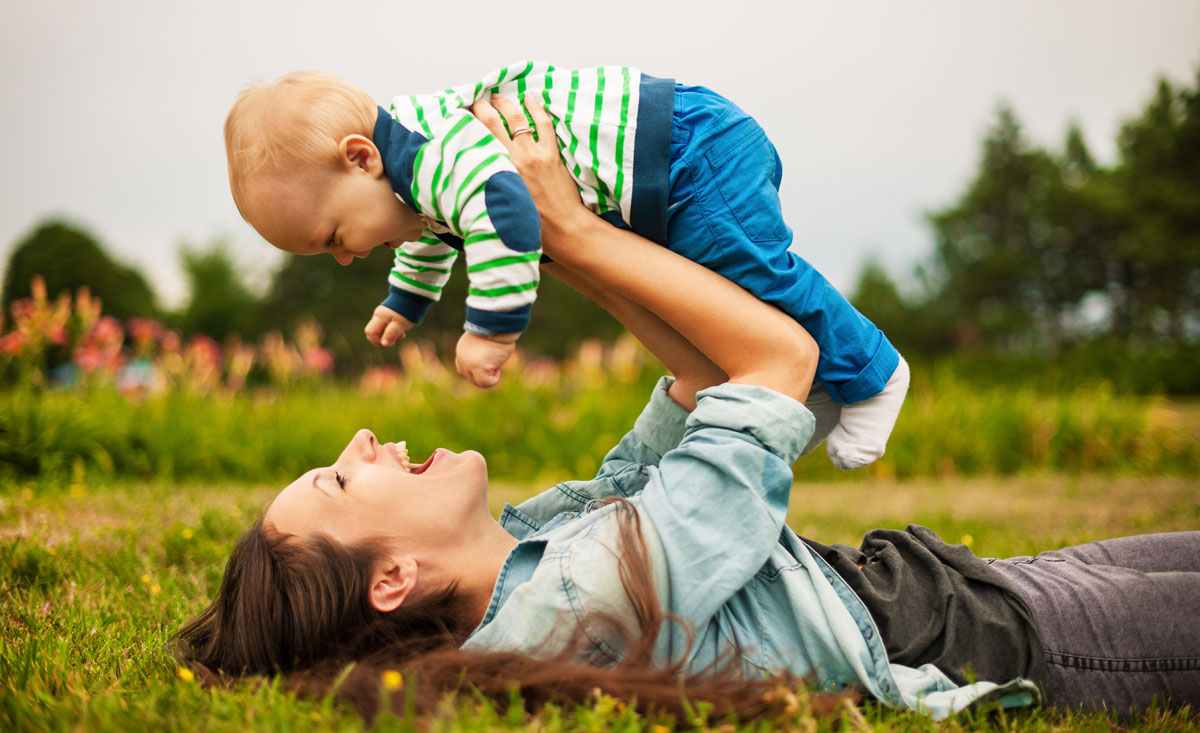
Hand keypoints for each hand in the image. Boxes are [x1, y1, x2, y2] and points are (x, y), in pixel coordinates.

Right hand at [364, 306, 415, 347]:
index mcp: (379, 317)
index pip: (370, 332)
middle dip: (384, 340)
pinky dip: (393, 334)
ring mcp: (383, 318)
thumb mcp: (400, 324)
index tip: (391, 341)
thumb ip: (391, 333)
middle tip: (397, 338)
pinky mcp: (389, 319)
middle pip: (373, 334)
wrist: (414, 298)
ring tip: (402, 334)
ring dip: (390, 338)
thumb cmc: (406, 311)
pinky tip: (401, 331)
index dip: (378, 341)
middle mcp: (378, 317)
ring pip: (381, 333)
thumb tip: (384, 344)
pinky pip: (386, 330)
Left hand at [455, 331, 517, 388]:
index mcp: (462, 351)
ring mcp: (468, 364)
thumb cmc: (495, 329)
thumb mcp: (484, 341)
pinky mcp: (478, 367)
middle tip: (494, 359)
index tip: (487, 359)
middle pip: (471, 378)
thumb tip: (488, 363)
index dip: (476, 369)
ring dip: (490, 376)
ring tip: (496, 361)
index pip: (462, 369)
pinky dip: (495, 378)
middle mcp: (462, 358)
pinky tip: (498, 365)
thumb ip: (480, 353)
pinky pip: (487, 383)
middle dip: (485, 373)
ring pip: (478, 383)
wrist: (497, 323)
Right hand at [470, 95, 590, 248]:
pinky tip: (529, 98)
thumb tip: (470, 176)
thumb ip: (485, 185)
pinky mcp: (551, 154)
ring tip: (498, 98)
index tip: (462, 117)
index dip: (467, 123)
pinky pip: (543, 124)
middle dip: (483, 108)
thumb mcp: (497, 204)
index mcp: (496, 172)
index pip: (476, 138)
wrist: (561, 228)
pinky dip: (536, 108)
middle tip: (478, 103)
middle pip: (492, 123)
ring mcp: (534, 154)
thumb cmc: (529, 223)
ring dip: (506, 104)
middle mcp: (513, 159)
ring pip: (517, 119)